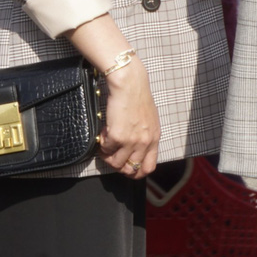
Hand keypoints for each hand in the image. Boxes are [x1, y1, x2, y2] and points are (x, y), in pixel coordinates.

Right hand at [98, 63, 159, 177]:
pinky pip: (106, 150)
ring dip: (108, 156)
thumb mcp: (149, 120)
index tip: (127, 165)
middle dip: (120, 167)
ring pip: (116, 164)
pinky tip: (104, 132)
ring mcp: (131, 141)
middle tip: (113, 156)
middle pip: (132, 170)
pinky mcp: (118, 137)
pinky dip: (102, 144)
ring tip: (107, 144)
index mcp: (154, 139)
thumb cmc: (138, 98)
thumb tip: (136, 147)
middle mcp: (145, 143)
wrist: (130, 85)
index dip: (136, 171)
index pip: (149, 167)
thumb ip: (146, 136)